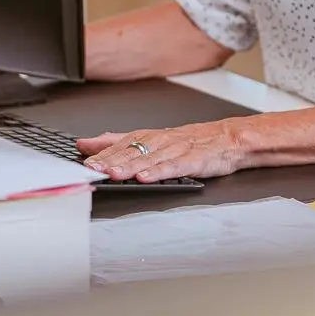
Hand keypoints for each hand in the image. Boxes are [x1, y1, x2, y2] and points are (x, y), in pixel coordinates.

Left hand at [77, 121, 249, 182]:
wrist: (230, 138)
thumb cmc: (193, 141)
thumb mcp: (153, 138)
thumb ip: (119, 141)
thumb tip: (87, 143)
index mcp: (151, 137)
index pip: (122, 143)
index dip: (102, 153)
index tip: (83, 161)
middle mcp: (161, 141)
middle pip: (133, 150)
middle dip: (111, 160)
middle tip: (92, 169)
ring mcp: (178, 150)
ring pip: (150, 158)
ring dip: (130, 166)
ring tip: (113, 174)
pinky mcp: (194, 160)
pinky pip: (175, 167)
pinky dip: (159, 172)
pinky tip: (145, 178)